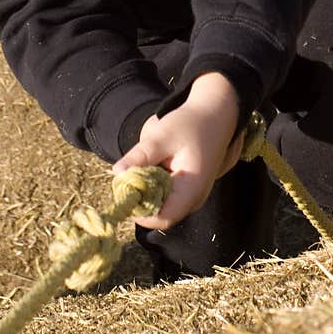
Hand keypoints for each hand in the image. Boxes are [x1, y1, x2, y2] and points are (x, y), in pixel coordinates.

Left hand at [112, 72, 242, 230]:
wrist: (216, 115)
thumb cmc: (192, 123)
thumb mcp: (164, 135)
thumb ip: (141, 155)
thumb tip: (116, 172)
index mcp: (191, 190)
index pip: (161, 218)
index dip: (139, 210)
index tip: (126, 187)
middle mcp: (193, 200)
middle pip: (158, 214)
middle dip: (139, 197)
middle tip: (131, 170)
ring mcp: (191, 197)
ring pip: (159, 205)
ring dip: (145, 189)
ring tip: (146, 161)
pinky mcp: (186, 191)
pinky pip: (164, 196)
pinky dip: (153, 184)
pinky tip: (155, 163)